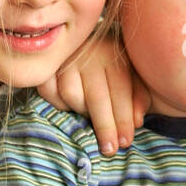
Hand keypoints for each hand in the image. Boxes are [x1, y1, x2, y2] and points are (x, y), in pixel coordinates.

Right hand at [38, 35, 148, 153]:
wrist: (84, 36)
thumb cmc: (114, 61)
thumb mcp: (133, 73)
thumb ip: (138, 96)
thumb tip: (137, 122)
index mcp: (113, 53)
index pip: (120, 90)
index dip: (123, 118)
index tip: (125, 142)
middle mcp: (89, 53)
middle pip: (97, 96)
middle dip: (105, 126)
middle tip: (109, 150)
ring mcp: (66, 58)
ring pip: (71, 94)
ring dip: (81, 111)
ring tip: (90, 118)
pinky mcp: (47, 65)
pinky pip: (49, 91)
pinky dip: (58, 103)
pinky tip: (69, 107)